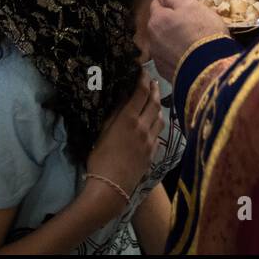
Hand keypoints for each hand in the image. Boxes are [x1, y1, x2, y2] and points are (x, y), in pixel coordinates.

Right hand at [85, 72, 163, 216]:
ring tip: (154, 98)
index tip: (142, 71)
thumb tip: (122, 97)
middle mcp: (143, 127)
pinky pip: (158, 132)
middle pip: (154, 102)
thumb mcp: (101, 132)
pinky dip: (157, 121)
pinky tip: (153, 121)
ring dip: (158, 105)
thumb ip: (114, 114)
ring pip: (160, 117)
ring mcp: (150, 140)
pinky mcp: (153, 153)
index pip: (141, 92)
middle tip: (152, 80)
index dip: (143, 79)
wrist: (111, 187)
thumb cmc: (99, 159)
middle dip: (154, 88)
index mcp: (128, 119)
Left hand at [146, 0, 229, 82]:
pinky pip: (168, 58)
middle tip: (188, 23)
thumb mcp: (192, 5)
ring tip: (189, 42)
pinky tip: (187, 56)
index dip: (167, 1)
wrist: (209, 68)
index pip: (156, 3)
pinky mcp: (165, 72)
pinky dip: (174, 55)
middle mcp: (151, 38)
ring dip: (170, 39)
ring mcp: (157, 57)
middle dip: (168, 22)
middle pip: (158, 24)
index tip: (179, 4)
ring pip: (162, 41)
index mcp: (157, 19)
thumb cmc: (203, 32)